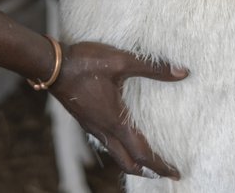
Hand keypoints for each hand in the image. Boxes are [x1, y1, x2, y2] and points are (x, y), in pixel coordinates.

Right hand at [49, 41, 188, 179]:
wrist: (51, 64)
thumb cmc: (85, 63)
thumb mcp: (121, 61)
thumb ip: (153, 68)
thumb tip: (183, 72)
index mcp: (115, 121)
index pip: (141, 154)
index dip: (160, 166)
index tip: (175, 173)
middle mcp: (103, 129)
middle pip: (127, 162)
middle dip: (147, 171)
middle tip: (164, 172)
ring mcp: (92, 126)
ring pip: (115, 153)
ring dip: (132, 161)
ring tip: (145, 158)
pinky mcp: (84, 119)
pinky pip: (105, 142)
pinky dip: (119, 148)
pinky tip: (121, 136)